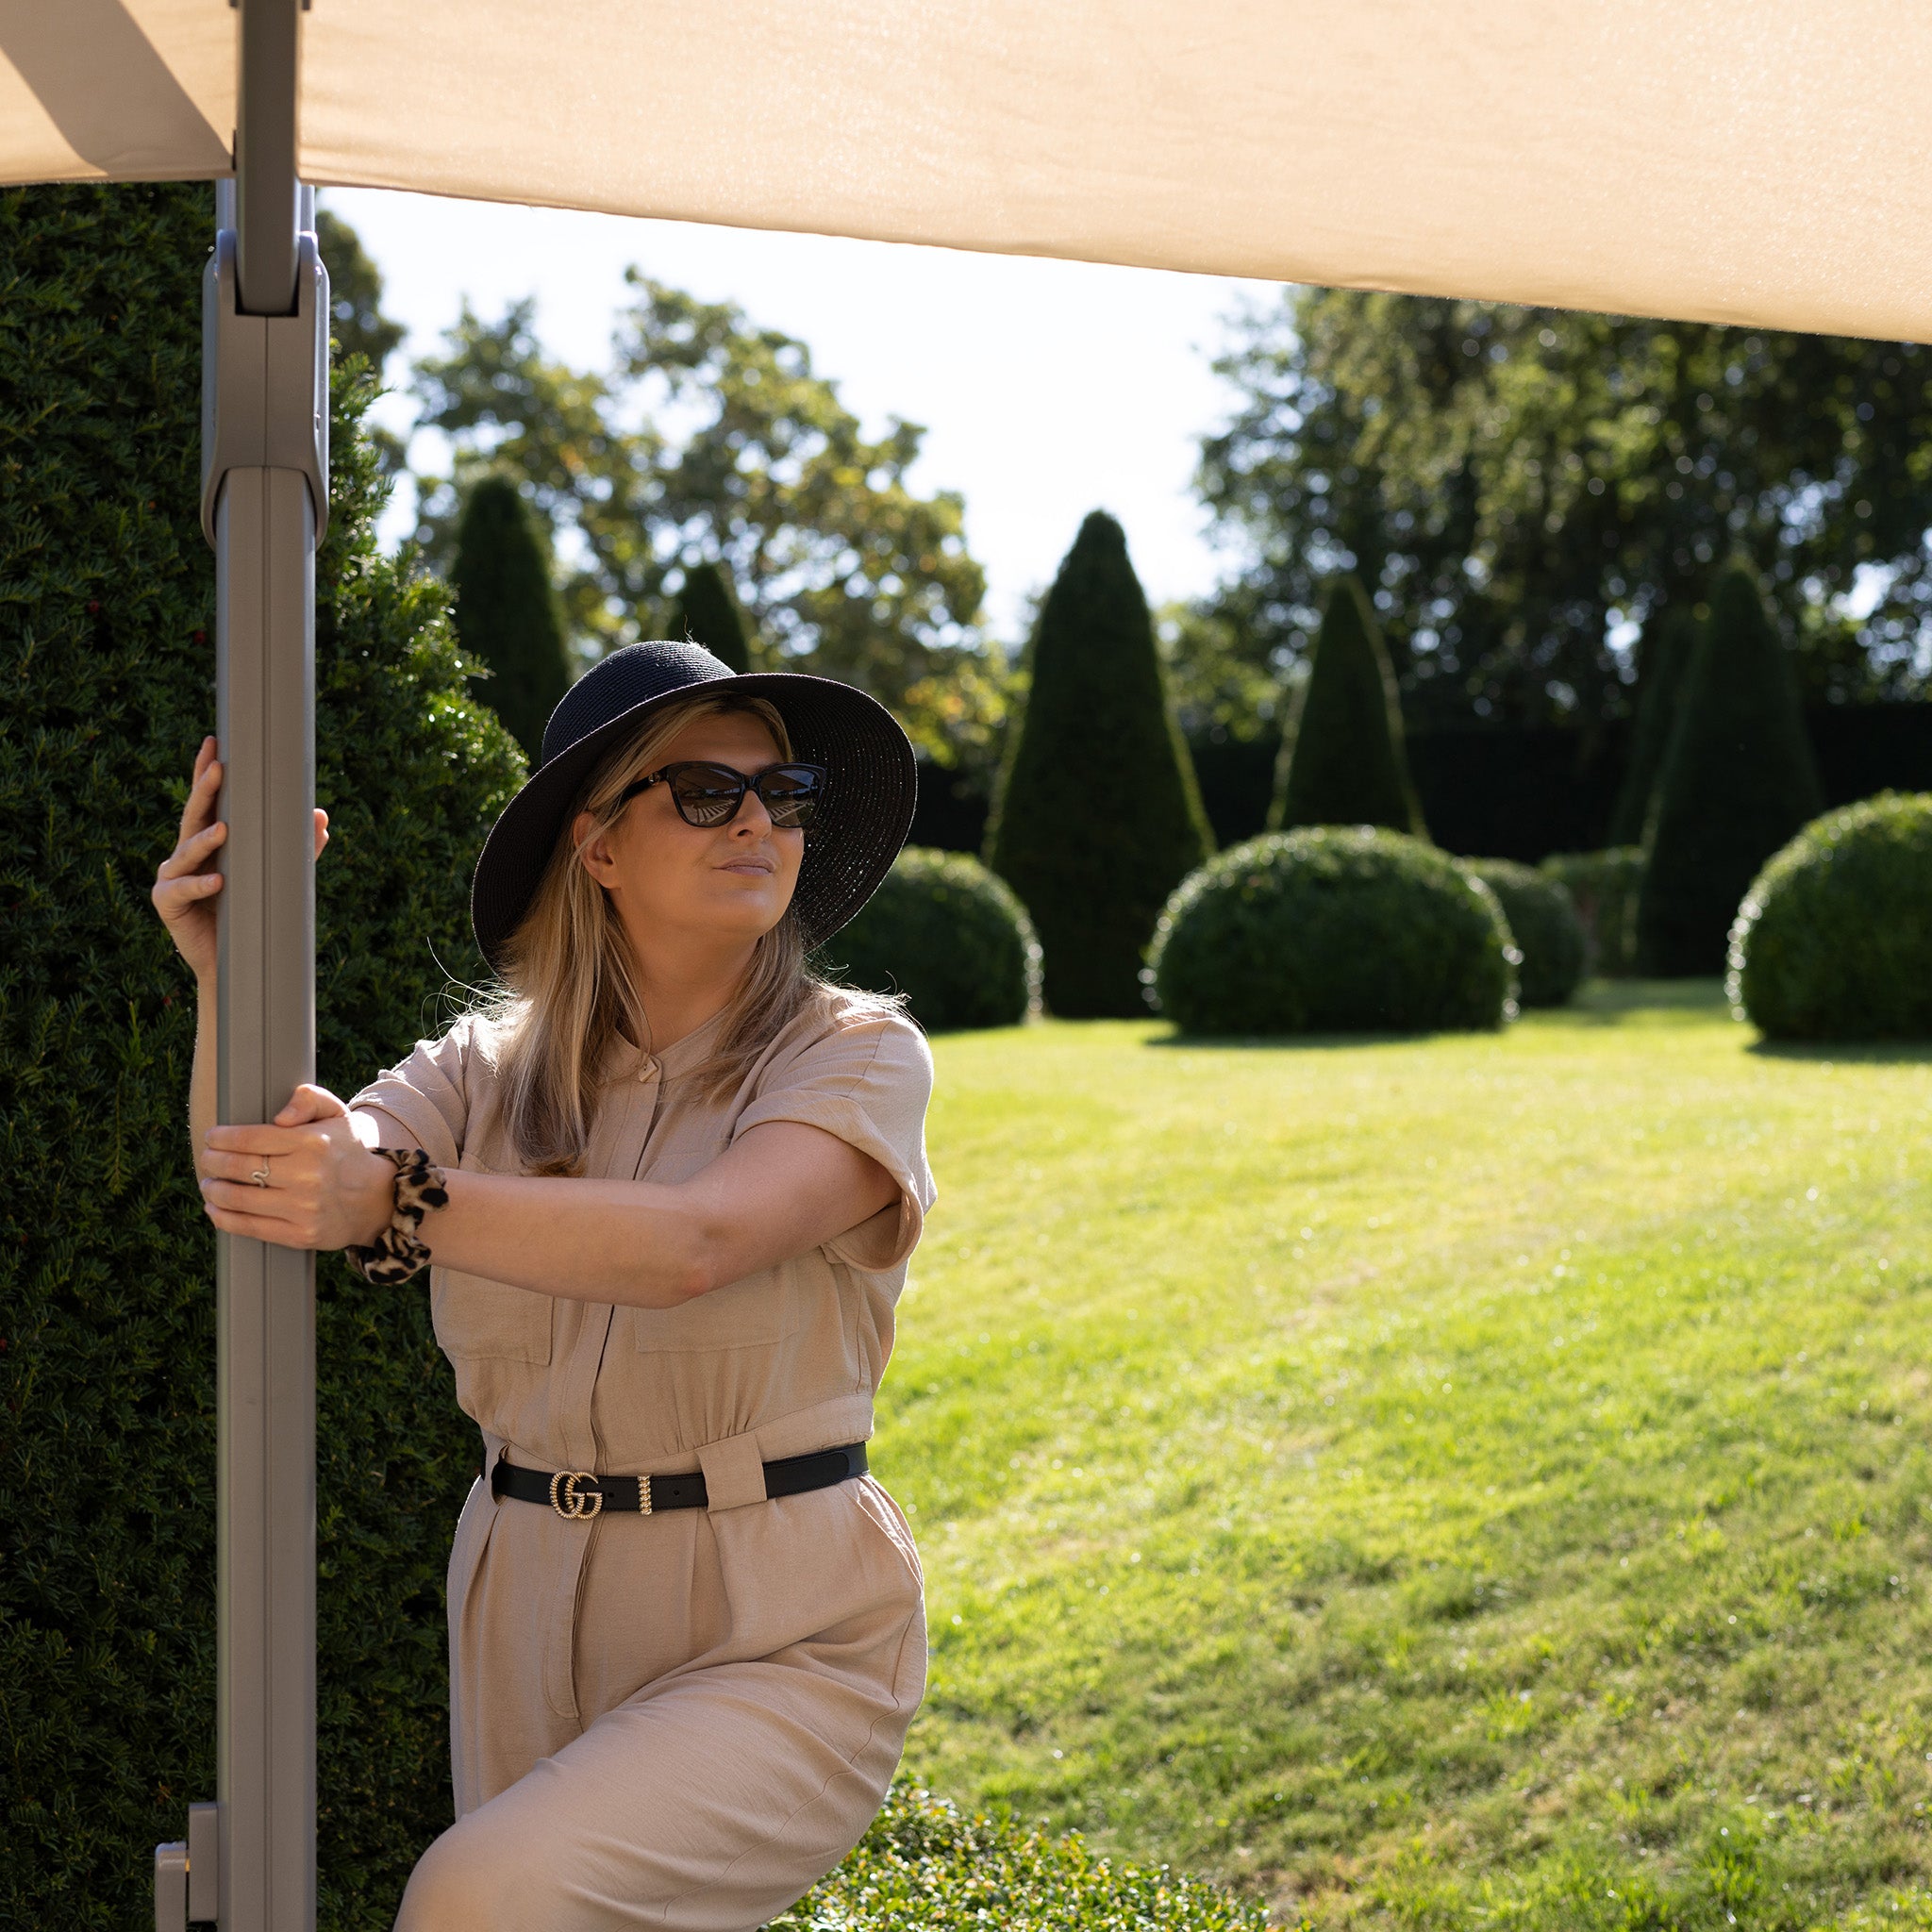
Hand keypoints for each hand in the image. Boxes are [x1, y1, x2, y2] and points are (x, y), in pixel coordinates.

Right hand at [154, 736, 329, 984]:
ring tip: (225, 829)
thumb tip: (320, 816)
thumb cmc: (251, 911)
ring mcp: (173, 875)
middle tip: (218, 766)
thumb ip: (296, 848)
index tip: (214, 741)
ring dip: (207, 839)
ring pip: (189, 851)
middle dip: (205, 790)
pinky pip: (183, 890)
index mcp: (208, 840)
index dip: (206, 772)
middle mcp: (185, 852)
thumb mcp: (276, 876)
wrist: (235, 960)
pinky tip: (219, 880)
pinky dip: (201, 884)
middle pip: (195, 815)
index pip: (208, 801)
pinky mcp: (167, 902)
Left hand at [200, 1083, 397, 1252]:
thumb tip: (278, 1118)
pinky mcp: (300, 1235)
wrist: (378, 1200)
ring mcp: (303, 1208)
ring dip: (213, 1190)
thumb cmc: (347, 1153)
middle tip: (207, 1159)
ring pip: (238, 1198)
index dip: (221, 1138)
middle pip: (238, 1167)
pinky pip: (248, 1227)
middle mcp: (307, 1175)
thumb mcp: (337, 1115)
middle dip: (212, 1162)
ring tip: (209, 1184)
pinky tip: (215, 1208)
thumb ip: (309, 1099)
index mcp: (313, 1142)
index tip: (212, 1137)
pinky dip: (223, 1217)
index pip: (250, 1138)